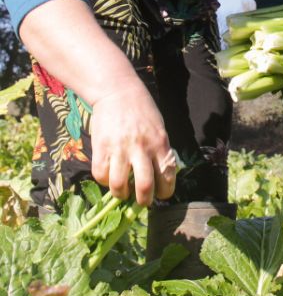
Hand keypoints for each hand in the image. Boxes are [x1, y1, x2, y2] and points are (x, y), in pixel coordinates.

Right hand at [89, 80, 175, 206]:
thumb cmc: (143, 111)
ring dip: (121, 194)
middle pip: (145, 186)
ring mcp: (120, 149)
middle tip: (142, 202)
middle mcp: (142, 148)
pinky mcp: (101, 147)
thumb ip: (159, 151)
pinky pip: (101, 174)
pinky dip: (104, 181)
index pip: (168, 176)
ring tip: (123, 192)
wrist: (118, 93)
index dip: (165, 192)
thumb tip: (159, 176)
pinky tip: (109, 177)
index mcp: (161, 144)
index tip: (161, 195)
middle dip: (144, 200)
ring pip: (119, 185)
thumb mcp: (159, 129)